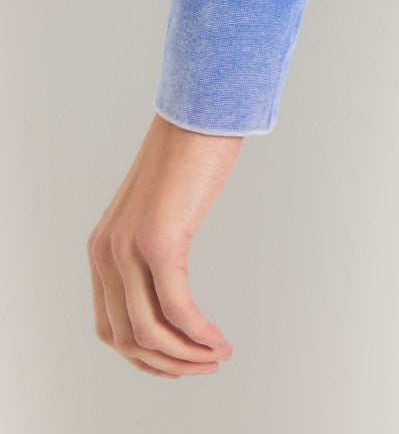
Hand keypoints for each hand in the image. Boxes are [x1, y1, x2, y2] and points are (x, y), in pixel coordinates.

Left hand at [88, 113, 242, 377]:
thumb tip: (172, 280)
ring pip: (148, 332)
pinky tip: (219, 339)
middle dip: (167, 363)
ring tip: (216, 356)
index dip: (144, 356)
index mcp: (102, 247)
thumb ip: (155, 243)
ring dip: (185, 356)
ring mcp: (128, 248)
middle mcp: (105, 252)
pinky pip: (176, 308)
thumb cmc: (190, 151)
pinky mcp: (159, 242)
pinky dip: (198, 333)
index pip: (110, 326)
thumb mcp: (161, 207)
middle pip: (127, 338)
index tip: (180, 361)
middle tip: (204, 366)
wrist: (203, 108)